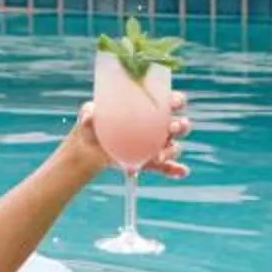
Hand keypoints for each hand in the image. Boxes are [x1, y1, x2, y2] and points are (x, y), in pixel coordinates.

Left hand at [73, 94, 192, 178]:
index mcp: (148, 107)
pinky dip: (174, 169)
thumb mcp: (89, 114)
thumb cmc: (93, 123)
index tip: (174, 103)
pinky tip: (181, 172)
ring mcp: (155, 144)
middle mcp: (157, 125)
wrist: (89, 147)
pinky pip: (166, 166)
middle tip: (172, 127)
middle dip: (181, 126)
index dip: (177, 100)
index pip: (170, 100)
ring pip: (174, 146)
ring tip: (160, 155)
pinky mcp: (151, 161)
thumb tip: (90, 115)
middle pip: (178, 124)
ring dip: (173, 150)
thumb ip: (89, 113)